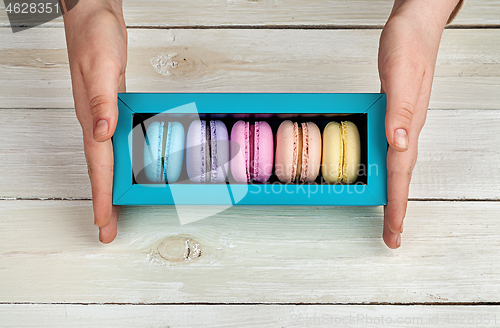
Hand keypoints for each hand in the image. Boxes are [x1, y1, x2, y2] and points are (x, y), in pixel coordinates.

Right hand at [63, 0, 126, 242]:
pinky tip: (125, 169)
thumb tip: (103, 133)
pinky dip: (118, 162)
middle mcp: (95, 121)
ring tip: (114, 210)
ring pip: (107, 160)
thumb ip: (102, 100)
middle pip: (101, 169)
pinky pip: (115, 144)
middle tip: (107, 230)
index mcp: (93, 117)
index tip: (102, 222)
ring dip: (110, 186)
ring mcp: (102, 116)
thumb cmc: (94, 36)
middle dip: (103, 201)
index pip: (99, 164)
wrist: (92, 15)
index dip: (101, 195)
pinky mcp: (110, 108)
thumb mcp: (102, 65)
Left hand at [378, 0, 459, 247]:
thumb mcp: (399, 76)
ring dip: (393, 193)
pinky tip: (382, 173)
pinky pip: (391, 151)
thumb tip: (398, 145)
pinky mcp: (397, 115)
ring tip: (389, 216)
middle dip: (396, 209)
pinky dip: (387, 169)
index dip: (396, 204)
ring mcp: (403, 123)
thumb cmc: (407, 47)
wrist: (415, 27)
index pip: (400, 173)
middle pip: (401, 177)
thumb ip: (400, 112)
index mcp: (407, 125)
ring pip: (398, 166)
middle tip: (392, 236)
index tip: (394, 232)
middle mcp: (407, 129)